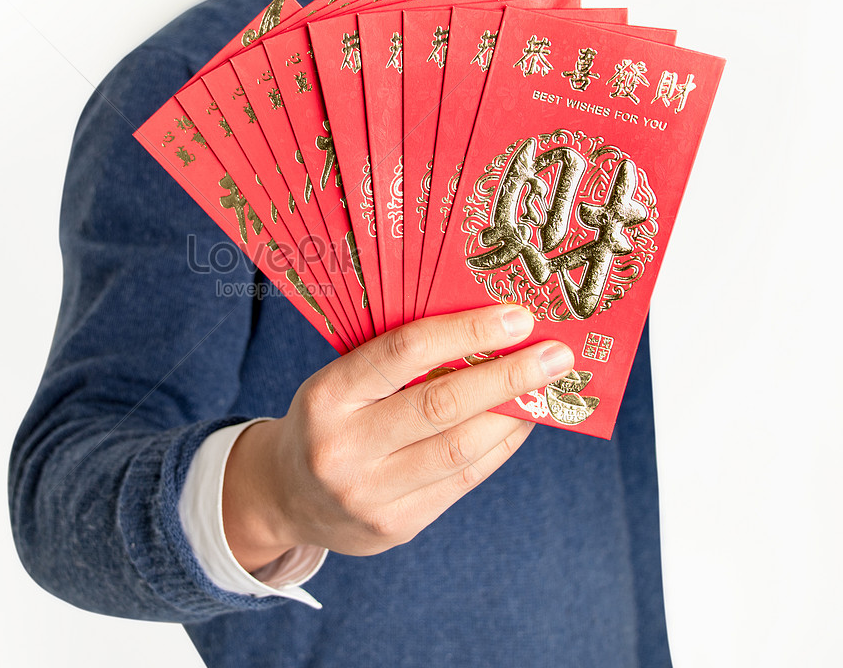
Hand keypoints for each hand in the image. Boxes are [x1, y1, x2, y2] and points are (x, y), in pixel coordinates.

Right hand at [221, 305, 573, 569]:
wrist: (286, 497)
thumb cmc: (327, 420)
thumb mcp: (339, 382)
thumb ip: (395, 364)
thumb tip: (487, 334)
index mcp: (325, 396)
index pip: (402, 353)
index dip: (464, 332)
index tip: (517, 317)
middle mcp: (343, 448)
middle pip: (441, 405)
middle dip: (507, 376)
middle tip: (556, 353)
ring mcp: (369, 494)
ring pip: (460, 449)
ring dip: (515, 414)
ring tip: (550, 388)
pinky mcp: (395, 526)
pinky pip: (463, 481)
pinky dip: (500, 445)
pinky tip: (523, 421)